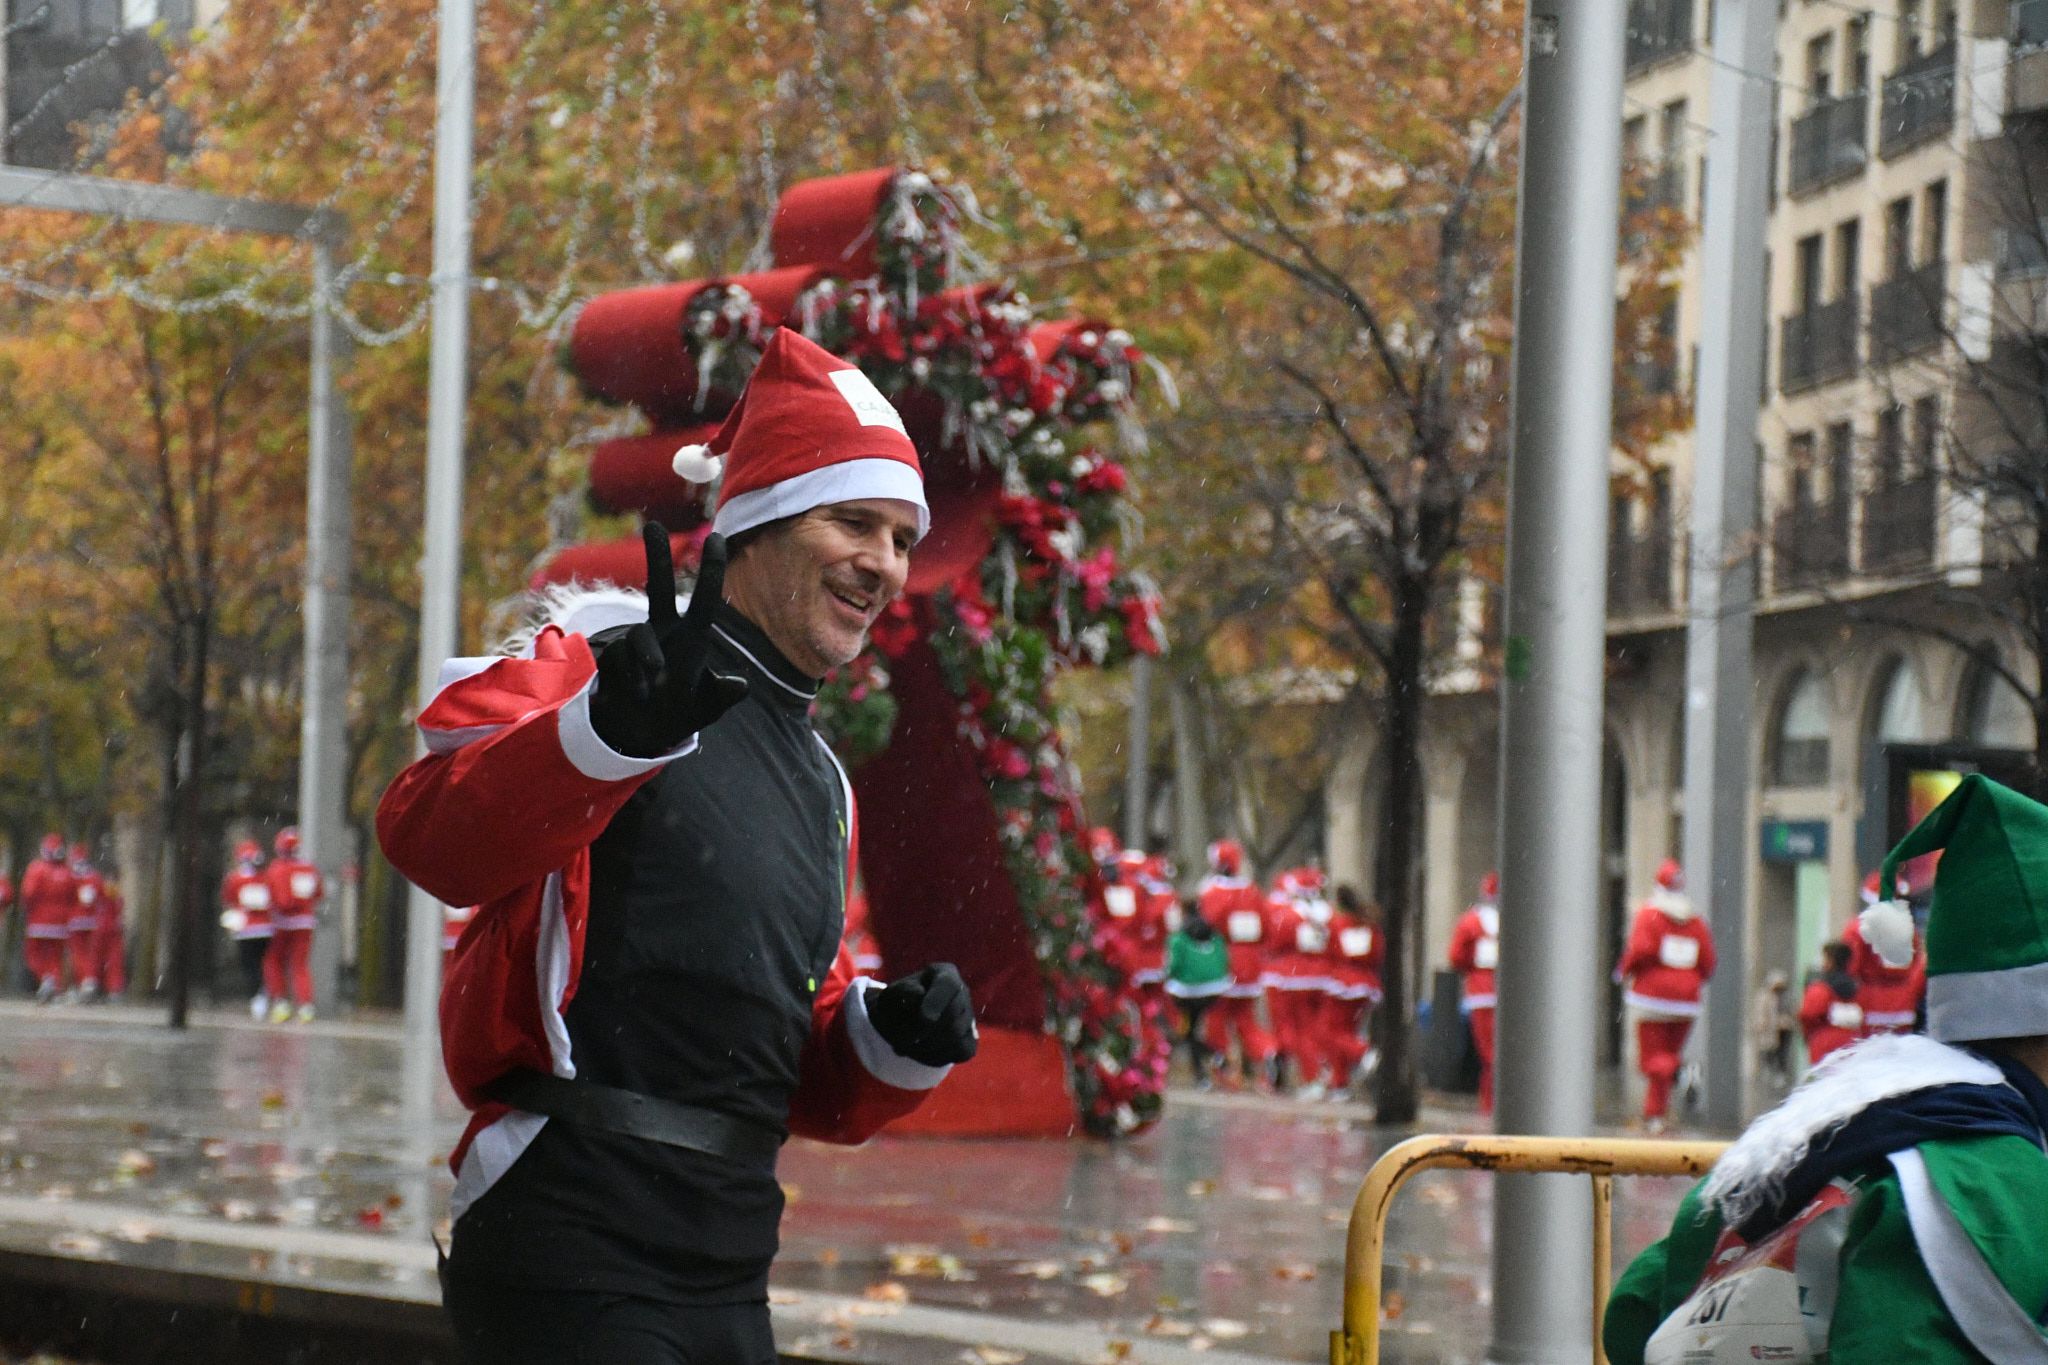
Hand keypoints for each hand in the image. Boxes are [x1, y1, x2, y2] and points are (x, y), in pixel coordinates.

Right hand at [588, 523, 749, 756]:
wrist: (641, 736)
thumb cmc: (679, 716)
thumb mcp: (706, 708)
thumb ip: (722, 696)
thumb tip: (740, 685)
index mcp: (691, 638)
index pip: (704, 600)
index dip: (711, 570)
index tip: (718, 537)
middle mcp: (663, 632)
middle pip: (660, 587)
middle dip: (656, 555)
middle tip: (652, 524)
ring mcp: (636, 643)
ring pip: (639, 635)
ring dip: (648, 660)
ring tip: (652, 690)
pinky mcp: (613, 656)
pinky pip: (621, 660)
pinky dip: (631, 681)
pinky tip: (636, 698)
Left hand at [866, 963, 977, 1066]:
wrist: (904, 1020)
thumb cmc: (899, 1003)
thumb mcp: (894, 993)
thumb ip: (904, 992)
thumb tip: (919, 997)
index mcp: (944, 974)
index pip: (948, 985)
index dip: (937, 1002)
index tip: (923, 1018)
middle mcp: (962, 992)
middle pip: (951, 1016)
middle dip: (923, 1032)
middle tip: (899, 1042)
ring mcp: (970, 1016)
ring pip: (956, 1036)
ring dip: (926, 1047)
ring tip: (905, 1049)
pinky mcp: (971, 1040)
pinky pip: (961, 1051)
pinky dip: (938, 1056)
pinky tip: (921, 1053)